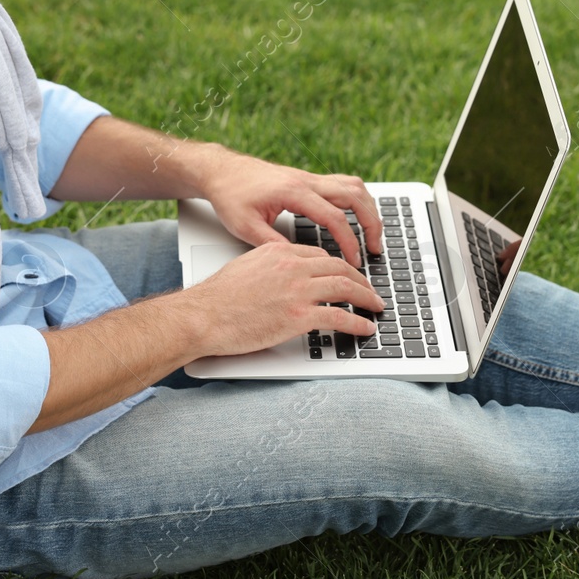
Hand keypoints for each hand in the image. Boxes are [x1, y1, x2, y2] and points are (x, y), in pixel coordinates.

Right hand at [178, 241, 383, 356]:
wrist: (203, 316)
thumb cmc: (217, 298)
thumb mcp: (245, 267)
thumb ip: (269, 266)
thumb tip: (282, 277)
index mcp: (278, 251)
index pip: (320, 255)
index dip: (340, 266)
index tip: (348, 275)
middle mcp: (291, 266)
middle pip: (339, 267)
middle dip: (361, 280)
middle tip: (370, 290)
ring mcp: (296, 290)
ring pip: (345, 287)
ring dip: (366, 298)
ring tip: (375, 307)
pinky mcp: (298, 316)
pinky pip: (339, 317)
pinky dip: (358, 323)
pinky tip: (365, 328)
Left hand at [197, 154, 383, 265]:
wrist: (221, 171)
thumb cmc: (230, 195)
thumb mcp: (244, 226)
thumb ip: (271, 244)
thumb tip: (297, 264)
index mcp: (294, 192)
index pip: (334, 217)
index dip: (349, 242)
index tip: (355, 262)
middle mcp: (306, 181)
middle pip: (355, 196)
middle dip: (371, 223)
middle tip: (375, 249)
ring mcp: (309, 177)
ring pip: (353, 186)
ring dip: (368, 209)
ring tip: (372, 235)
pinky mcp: (308, 179)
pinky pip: (343, 185)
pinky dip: (357, 201)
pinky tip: (356, 217)